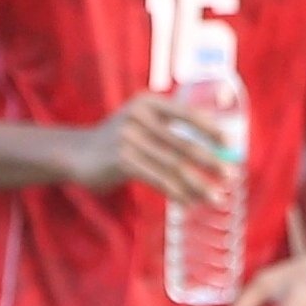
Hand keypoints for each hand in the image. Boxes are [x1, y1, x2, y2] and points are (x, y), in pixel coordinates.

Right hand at [69, 93, 229, 204]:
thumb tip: (213, 150)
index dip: (211, 129)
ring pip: (174, 165)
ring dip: (198, 184)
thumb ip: (168, 129)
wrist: (74, 153)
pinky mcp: (122, 160)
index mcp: (149, 103)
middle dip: (211, 161)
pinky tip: (188, 202)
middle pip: (185, 143)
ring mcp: (130, 138)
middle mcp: (140, 117)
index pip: (188, 114)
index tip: (230, 144)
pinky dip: (176, 192)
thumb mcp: (140, 122)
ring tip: (215, 197)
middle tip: (231, 175)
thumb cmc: (117, 140)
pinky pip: (158, 179)